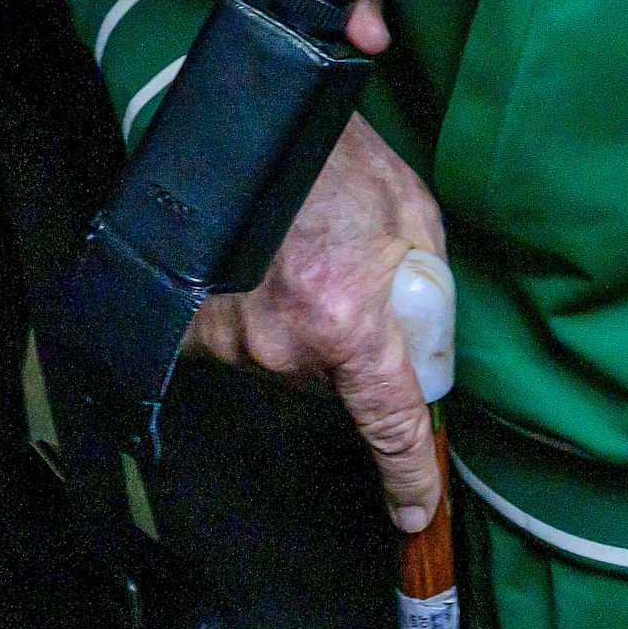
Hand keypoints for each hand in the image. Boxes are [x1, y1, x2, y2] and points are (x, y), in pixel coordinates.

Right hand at [186, 116, 451, 532]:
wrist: (259, 118)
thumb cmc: (338, 160)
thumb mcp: (414, 219)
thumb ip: (427, 294)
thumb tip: (426, 348)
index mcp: (349, 325)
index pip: (389, 425)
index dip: (408, 474)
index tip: (417, 509)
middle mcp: (287, 346)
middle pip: (340, 386)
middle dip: (357, 351)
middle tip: (356, 281)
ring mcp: (235, 339)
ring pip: (294, 368)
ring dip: (310, 332)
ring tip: (311, 261)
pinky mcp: (200, 325)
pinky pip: (244, 349)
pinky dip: (262, 324)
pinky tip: (269, 280)